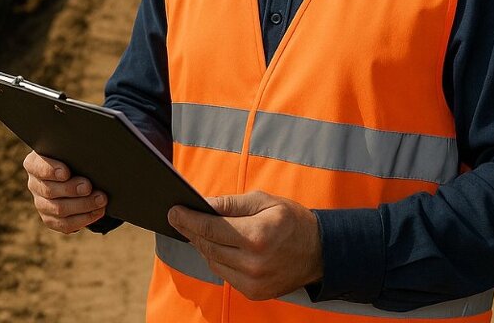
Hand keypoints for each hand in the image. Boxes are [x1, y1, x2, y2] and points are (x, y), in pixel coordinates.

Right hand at [23, 150, 107, 233]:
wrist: (76, 172)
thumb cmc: (73, 156)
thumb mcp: (70, 149)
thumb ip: (73, 149)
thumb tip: (90, 148)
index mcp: (34, 163)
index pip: (38, 167)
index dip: (51, 171)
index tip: (66, 172)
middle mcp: (35, 184)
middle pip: (49, 191)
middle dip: (71, 189)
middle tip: (89, 186)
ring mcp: (41, 204)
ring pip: (59, 209)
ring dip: (82, 205)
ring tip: (101, 200)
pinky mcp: (51, 219)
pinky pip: (65, 224)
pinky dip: (83, 219)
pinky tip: (97, 212)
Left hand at [167, 190, 322, 300]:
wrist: (320, 252)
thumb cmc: (291, 220)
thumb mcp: (263, 201)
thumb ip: (231, 203)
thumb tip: (203, 203)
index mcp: (257, 236)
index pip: (211, 228)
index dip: (188, 219)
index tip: (173, 211)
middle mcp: (253, 263)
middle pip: (208, 246)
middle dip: (190, 230)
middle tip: (177, 218)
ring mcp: (254, 282)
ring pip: (213, 262)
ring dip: (202, 245)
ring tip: (197, 229)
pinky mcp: (254, 292)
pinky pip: (225, 274)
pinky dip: (217, 260)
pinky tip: (217, 247)